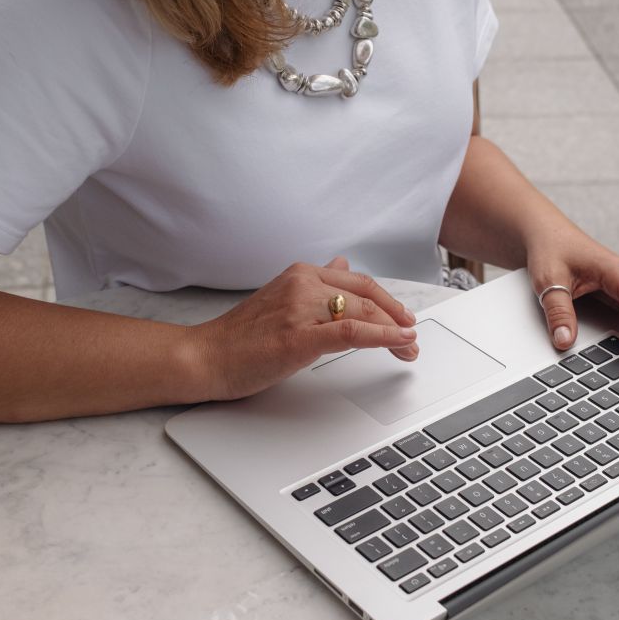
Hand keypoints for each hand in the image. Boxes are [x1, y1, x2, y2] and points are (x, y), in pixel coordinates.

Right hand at [191, 257, 418, 400]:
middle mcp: (302, 284)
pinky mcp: (298, 337)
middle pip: (366, 296)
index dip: (387, 301)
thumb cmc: (240, 336)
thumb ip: (315, 282)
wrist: (206, 356)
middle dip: (396, 318)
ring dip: (394, 333)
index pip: (357, 281)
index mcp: (300, 273)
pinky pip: (350, 332)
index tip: (403, 319)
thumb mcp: (282, 297)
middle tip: (412, 339)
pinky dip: (381, 336)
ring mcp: (300, 309)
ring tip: (409, 349)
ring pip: (362, 312)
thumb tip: (342, 263)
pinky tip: (398, 342)